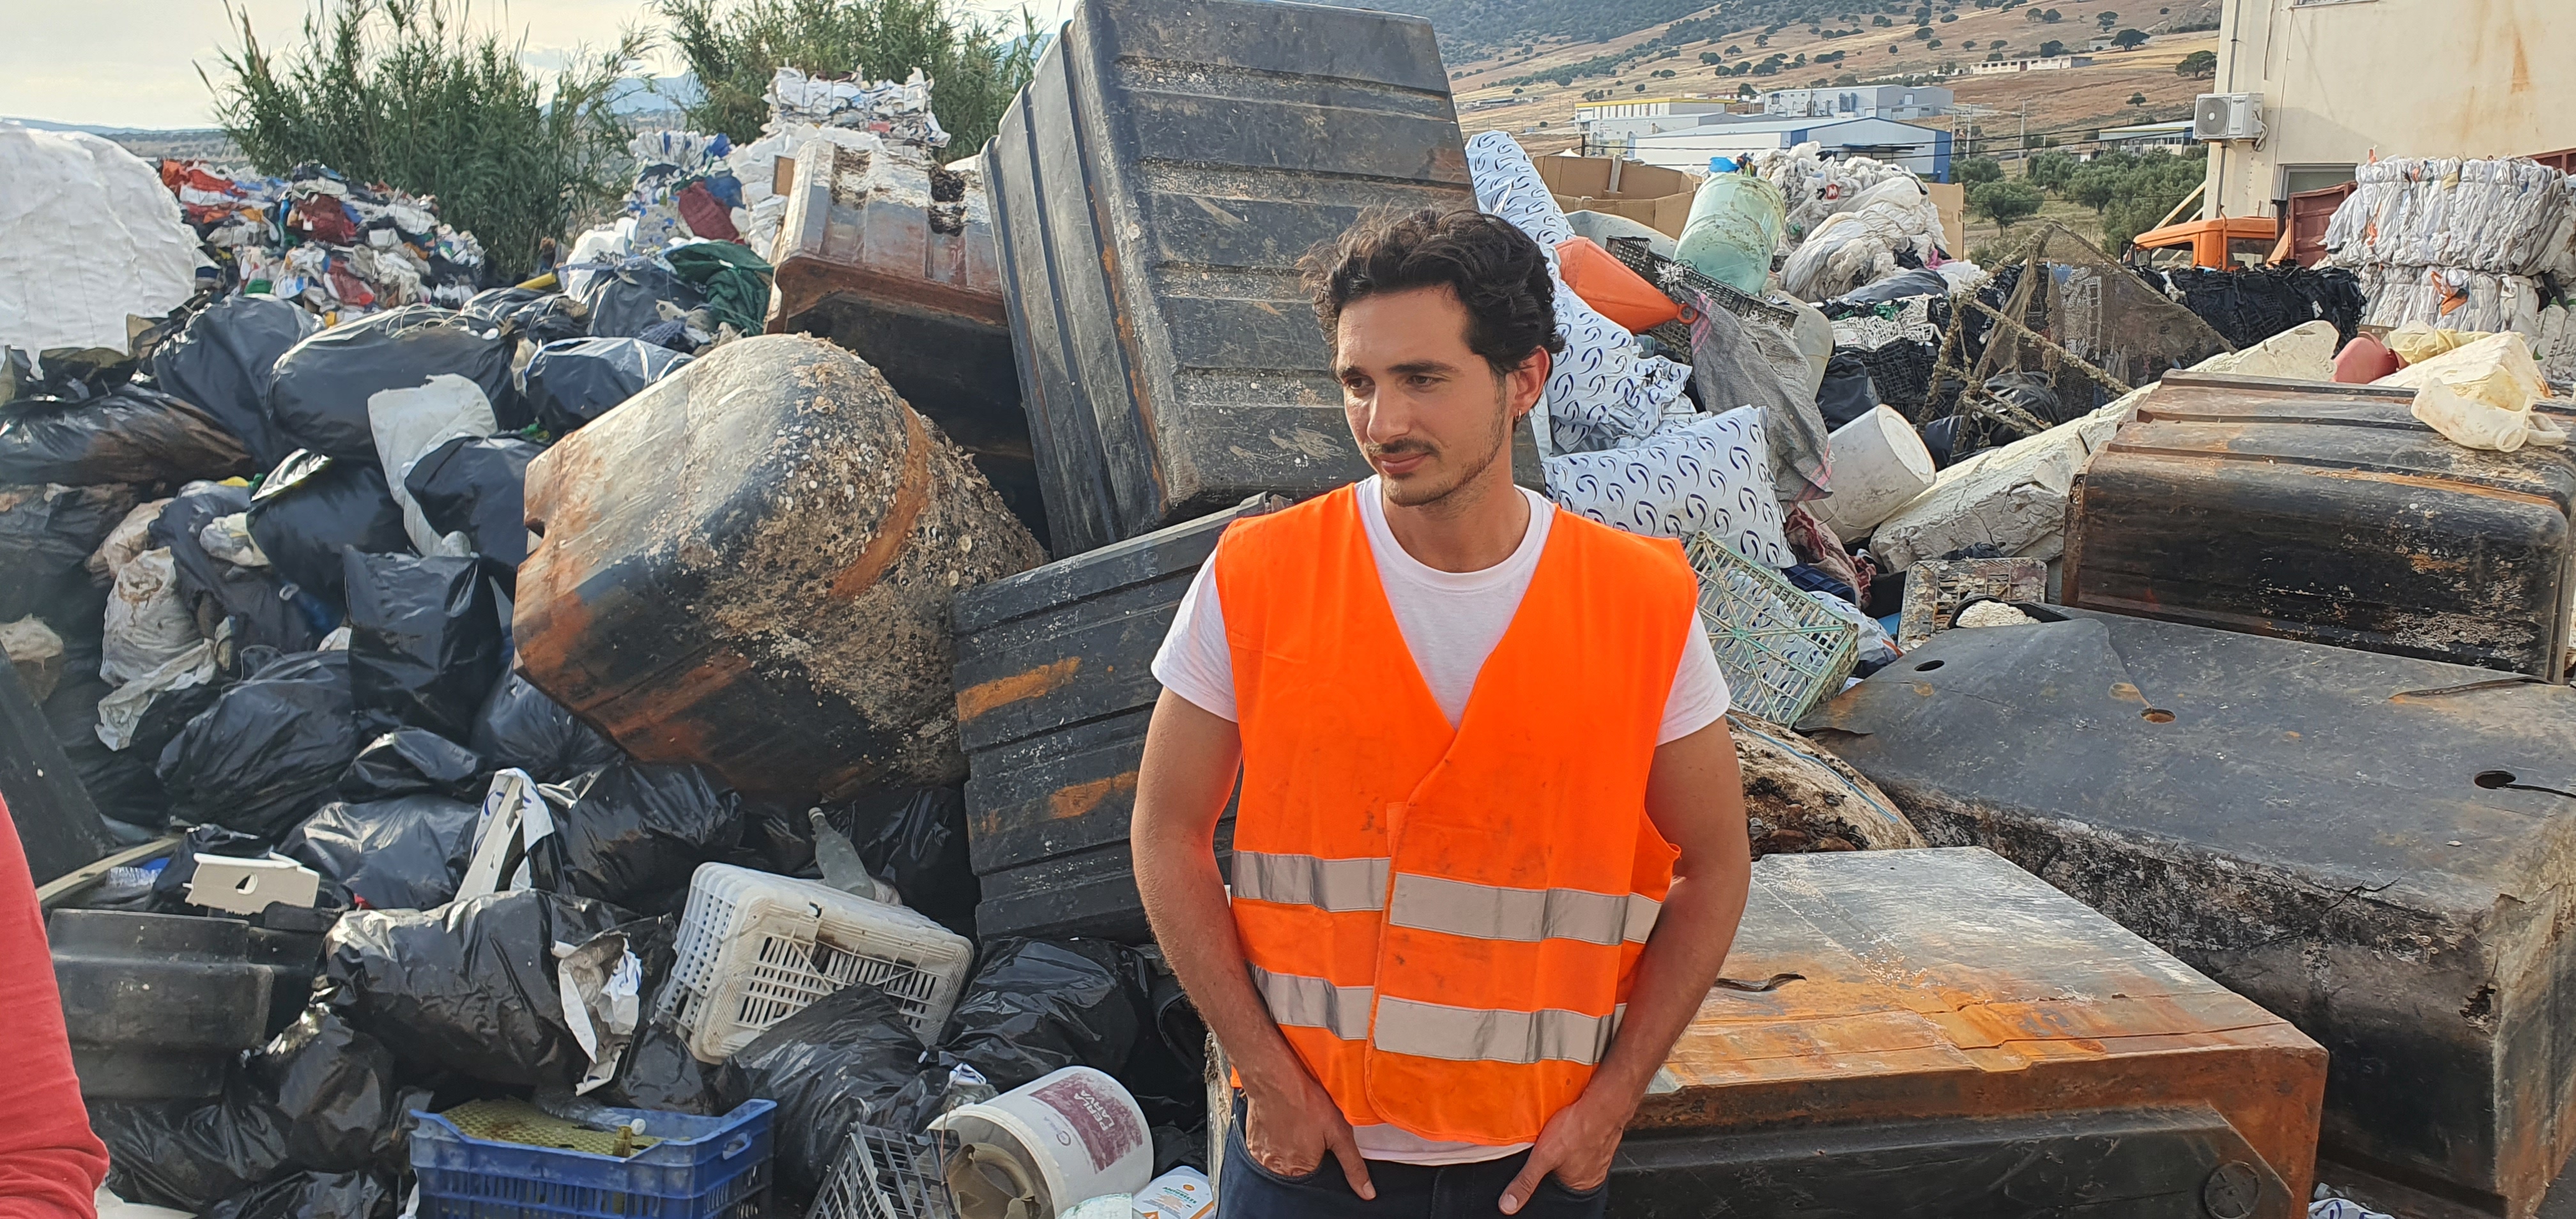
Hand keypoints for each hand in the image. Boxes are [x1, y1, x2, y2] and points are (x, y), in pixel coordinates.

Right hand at [1241, 1069, 1375, 1200]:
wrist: (1274, 1078)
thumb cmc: (1306, 1102)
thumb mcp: (1339, 1133)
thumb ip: (1353, 1166)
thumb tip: (1367, 1193)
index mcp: (1300, 1170)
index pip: (1316, 1178)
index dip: (1322, 1159)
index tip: (1321, 1142)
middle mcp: (1278, 1169)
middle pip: (1298, 1171)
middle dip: (1305, 1155)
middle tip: (1307, 1131)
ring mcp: (1261, 1157)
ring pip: (1281, 1160)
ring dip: (1289, 1148)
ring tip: (1295, 1126)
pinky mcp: (1251, 1144)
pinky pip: (1266, 1150)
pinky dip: (1274, 1140)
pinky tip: (1282, 1124)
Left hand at [1499, 1093, 1630, 1214]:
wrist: (1602, 1104)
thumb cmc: (1578, 1129)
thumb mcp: (1543, 1158)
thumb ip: (1526, 1181)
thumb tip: (1509, 1204)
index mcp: (1580, 1185)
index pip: (1557, 1192)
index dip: (1545, 1180)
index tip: (1541, 1167)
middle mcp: (1593, 1174)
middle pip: (1565, 1173)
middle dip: (1554, 1163)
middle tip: (1549, 1149)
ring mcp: (1599, 1155)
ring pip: (1575, 1156)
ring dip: (1565, 1148)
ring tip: (1558, 1137)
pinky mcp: (1601, 1136)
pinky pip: (1584, 1140)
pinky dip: (1575, 1135)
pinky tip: (1568, 1125)